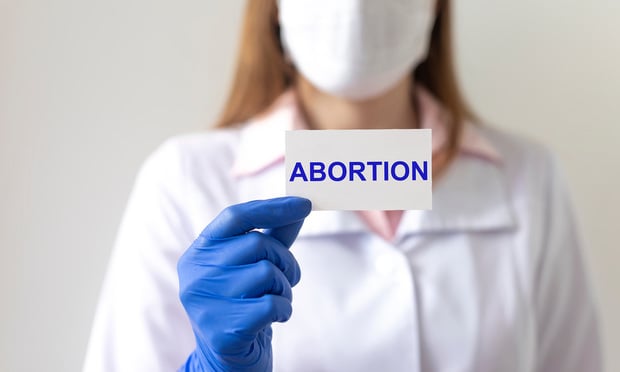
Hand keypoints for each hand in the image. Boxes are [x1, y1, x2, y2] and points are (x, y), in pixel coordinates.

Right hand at [177, 197, 311, 371]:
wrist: (227, 361)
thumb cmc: (243, 304)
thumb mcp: (253, 266)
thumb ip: (273, 235)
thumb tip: (300, 204)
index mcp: (199, 252)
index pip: (235, 216)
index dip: (272, 207)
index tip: (305, 204)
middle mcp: (195, 274)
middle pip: (257, 244)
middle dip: (285, 260)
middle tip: (289, 277)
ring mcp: (205, 303)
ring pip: (266, 273)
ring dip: (284, 287)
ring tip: (276, 299)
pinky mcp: (222, 330)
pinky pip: (272, 304)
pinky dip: (284, 309)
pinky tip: (274, 318)